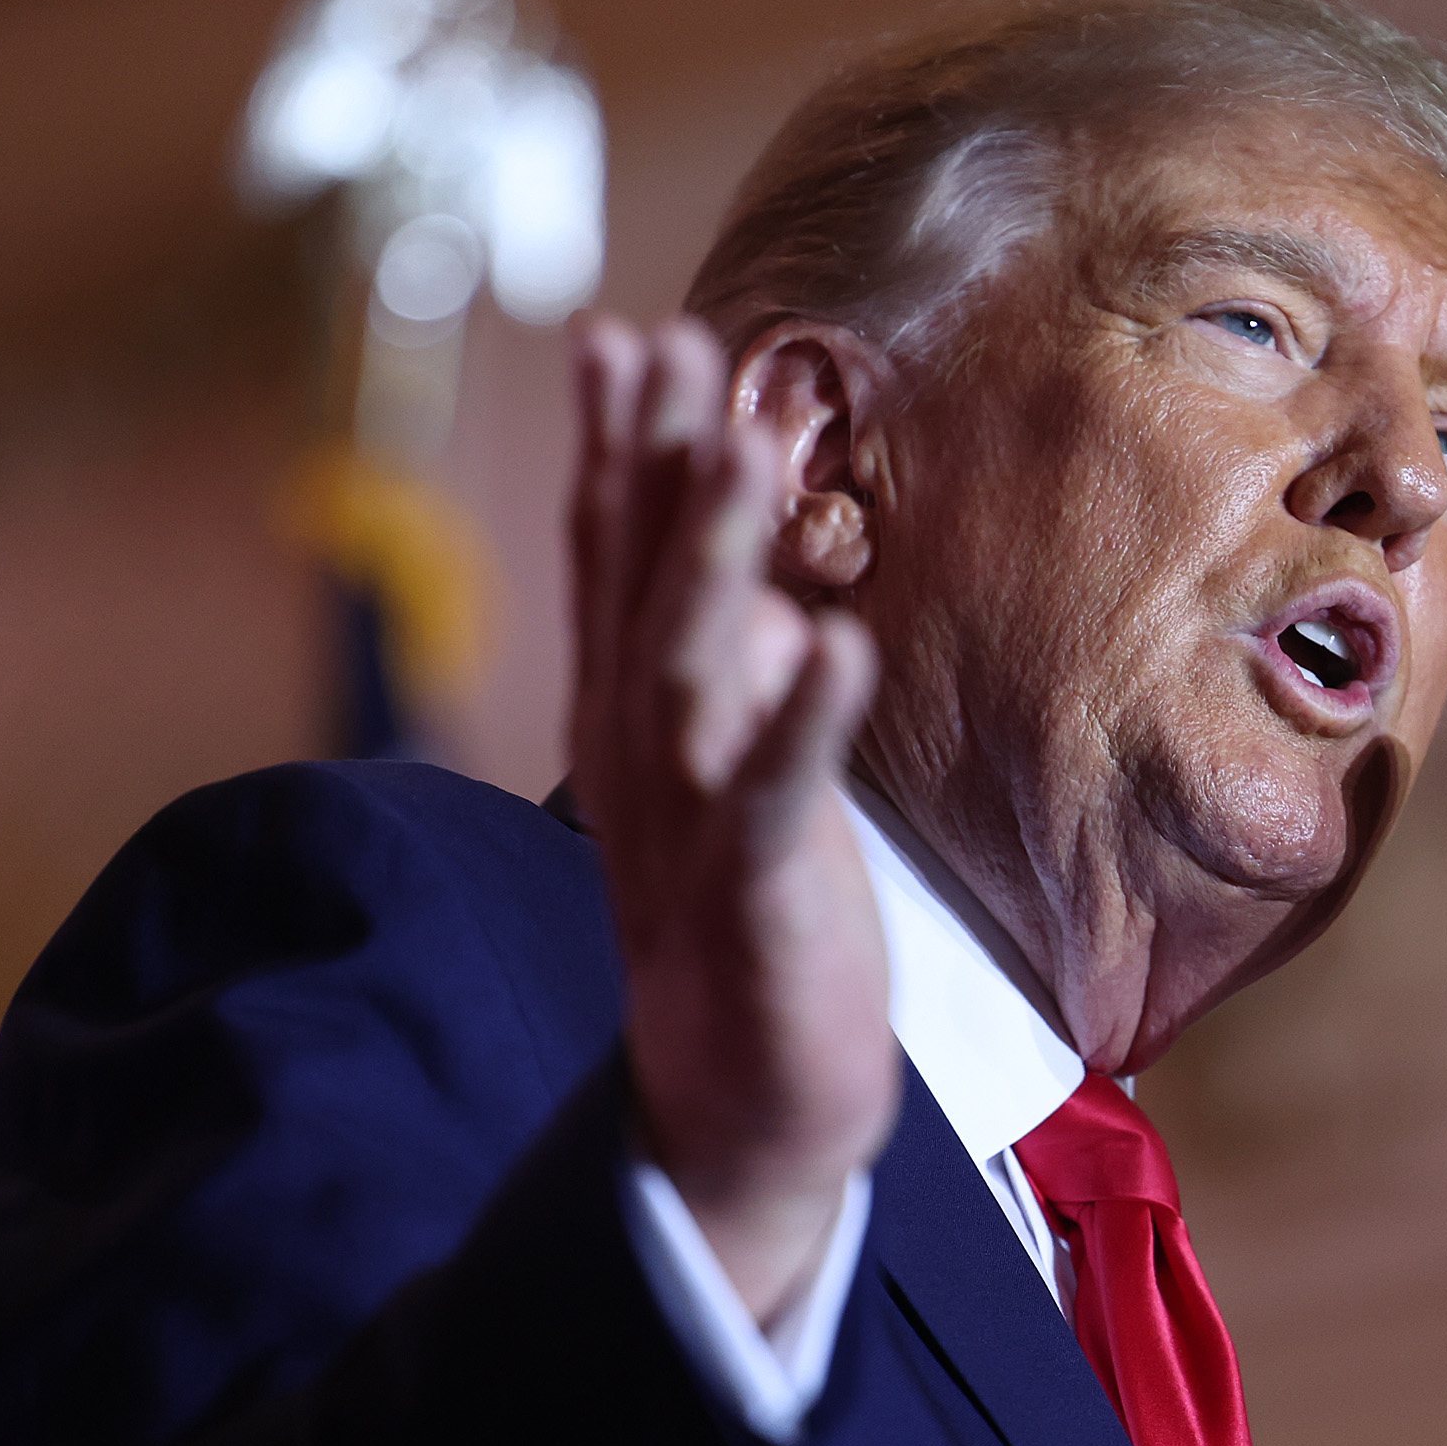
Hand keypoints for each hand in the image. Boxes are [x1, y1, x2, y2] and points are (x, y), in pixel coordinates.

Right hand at [566, 316, 895, 1322]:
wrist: (737, 1110)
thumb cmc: (743, 925)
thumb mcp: (726, 783)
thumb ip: (732, 682)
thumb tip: (770, 595)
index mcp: (632, 724)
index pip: (613, 566)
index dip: (620, 452)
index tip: (627, 334)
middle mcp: (643, 760)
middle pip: (639, 592)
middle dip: (654, 466)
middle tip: (667, 344)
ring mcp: (690, 827)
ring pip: (690, 673)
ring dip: (713, 559)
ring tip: (742, 448)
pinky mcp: (755, 899)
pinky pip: (776, 797)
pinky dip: (800, 721)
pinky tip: (833, 642)